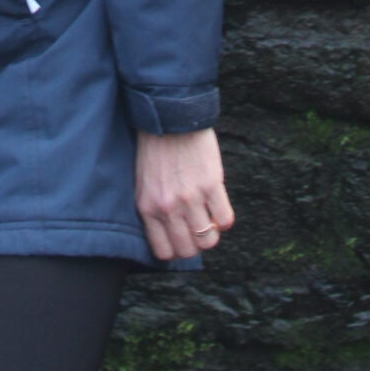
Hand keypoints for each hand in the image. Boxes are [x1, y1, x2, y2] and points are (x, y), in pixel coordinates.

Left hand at [134, 127, 233, 260]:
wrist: (169, 119)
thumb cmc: (154, 149)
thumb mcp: (143, 182)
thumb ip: (153, 209)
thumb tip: (170, 234)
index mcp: (147, 208)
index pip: (163, 251)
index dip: (176, 250)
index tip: (181, 241)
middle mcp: (167, 208)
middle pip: (188, 250)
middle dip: (195, 245)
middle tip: (198, 231)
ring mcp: (190, 198)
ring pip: (209, 240)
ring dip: (212, 233)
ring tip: (209, 219)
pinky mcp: (211, 185)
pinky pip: (225, 220)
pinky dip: (224, 218)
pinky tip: (218, 206)